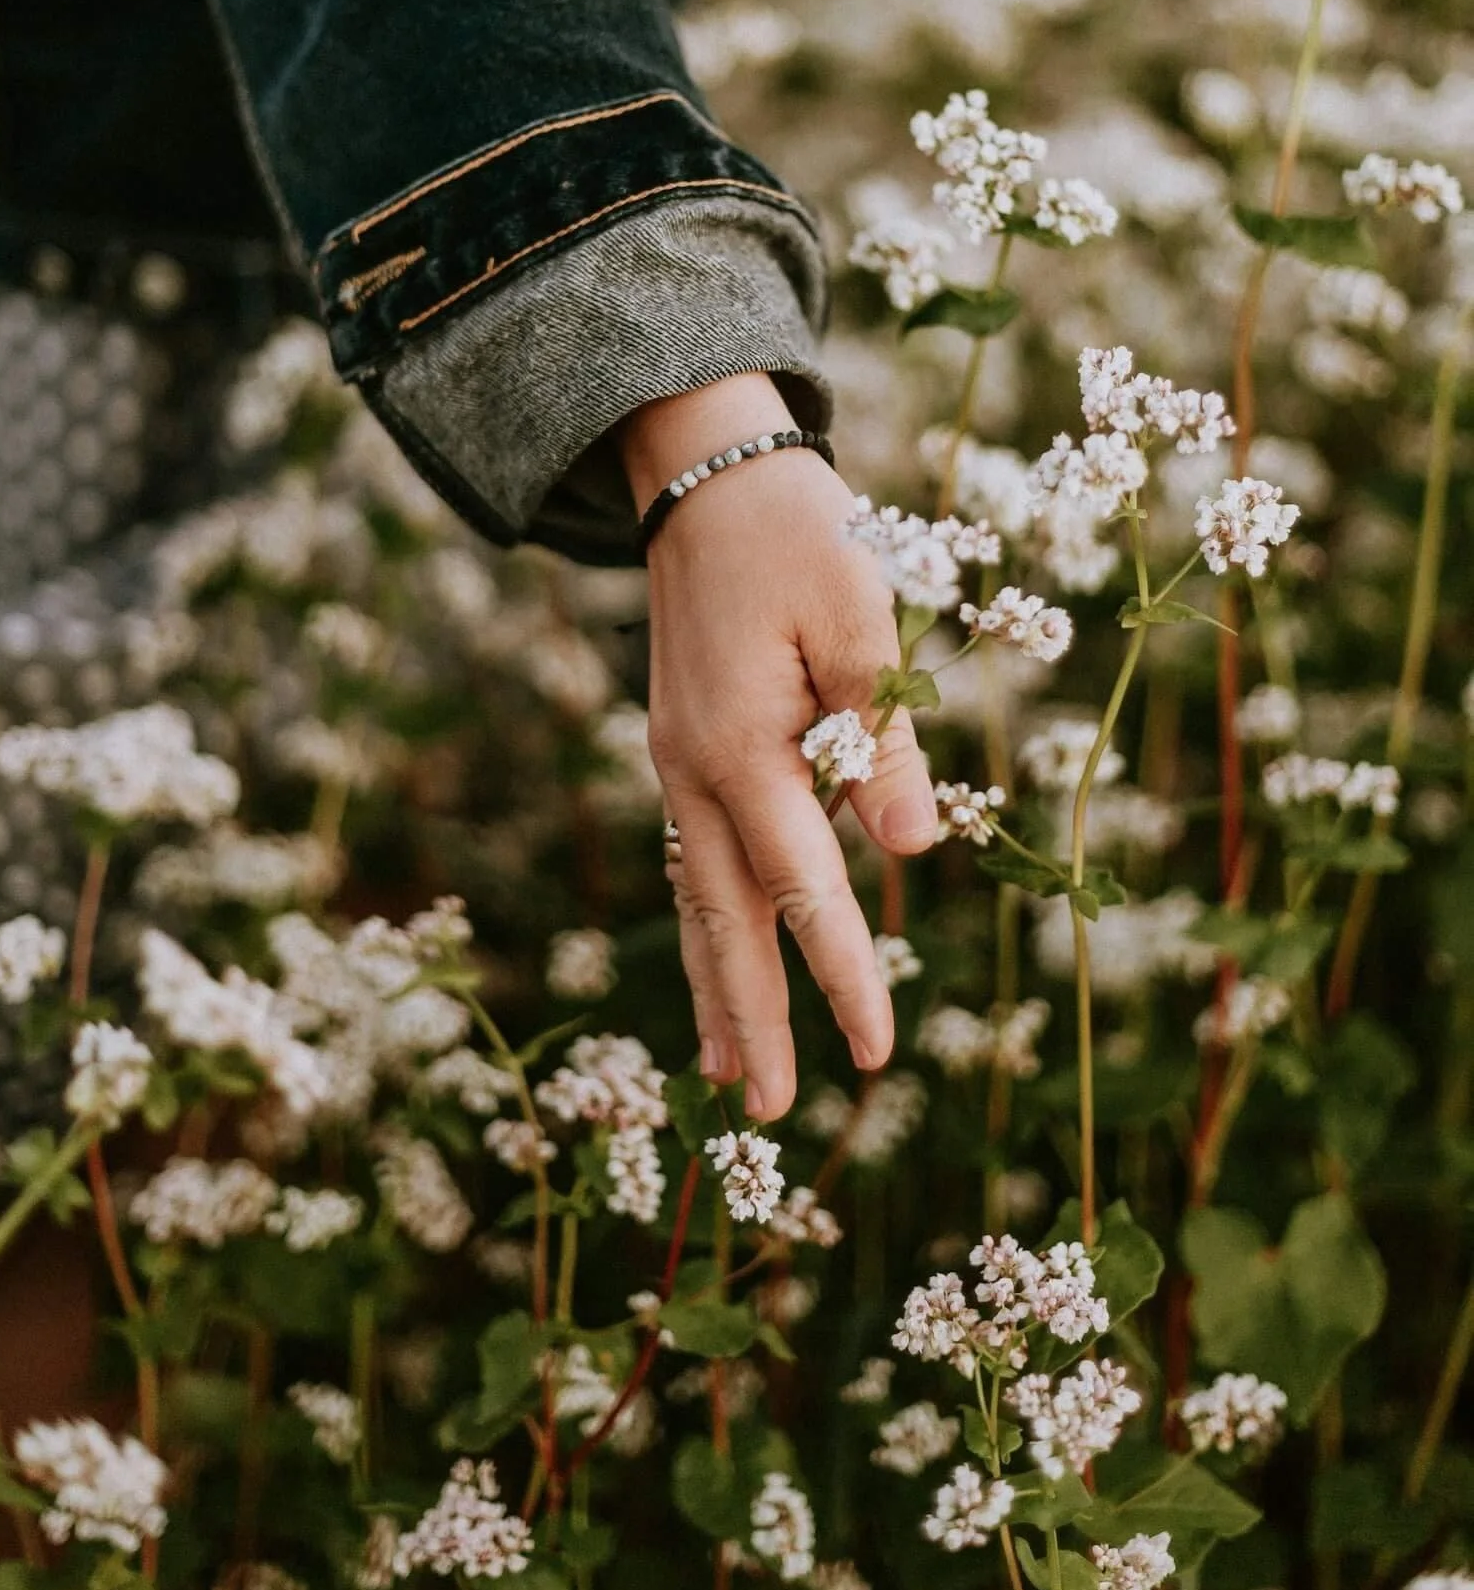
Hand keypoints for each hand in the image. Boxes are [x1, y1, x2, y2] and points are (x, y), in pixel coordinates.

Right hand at [620, 372, 938, 1119]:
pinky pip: (691, 857)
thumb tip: (912, 849)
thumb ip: (881, 739)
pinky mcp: (682, 748)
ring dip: (717, 987)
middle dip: (750, 1017)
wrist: (706, 475)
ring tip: (724, 1075)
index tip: (877, 1051)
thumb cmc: (797, 538)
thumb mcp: (859, 621)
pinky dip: (705, 924)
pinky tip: (718, 961)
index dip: (842, 970)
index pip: (802, 886)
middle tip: (766, 1114)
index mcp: (741, 747)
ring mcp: (677, 763)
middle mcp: (694, 771)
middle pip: (724, 919)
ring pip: (697, 898)